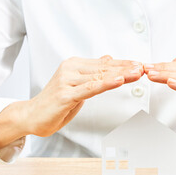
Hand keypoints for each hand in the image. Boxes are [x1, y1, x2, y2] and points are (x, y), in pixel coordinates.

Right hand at [0, 55, 142, 148]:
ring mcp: (67, 81)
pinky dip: (106, 84)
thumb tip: (108, 59)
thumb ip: (93, 73)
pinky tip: (119, 80)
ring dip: (121, 74)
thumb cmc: (55, 103)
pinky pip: (90, 88)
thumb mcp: (77, 85)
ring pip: (100, 76)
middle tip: (144, 67)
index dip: (123, 64)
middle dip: (126, 68)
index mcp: (75, 65)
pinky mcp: (66, 94)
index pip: (104, 64)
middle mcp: (71, 69)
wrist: (31, 115)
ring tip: (137, 72)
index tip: (140, 64)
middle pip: (105, 68)